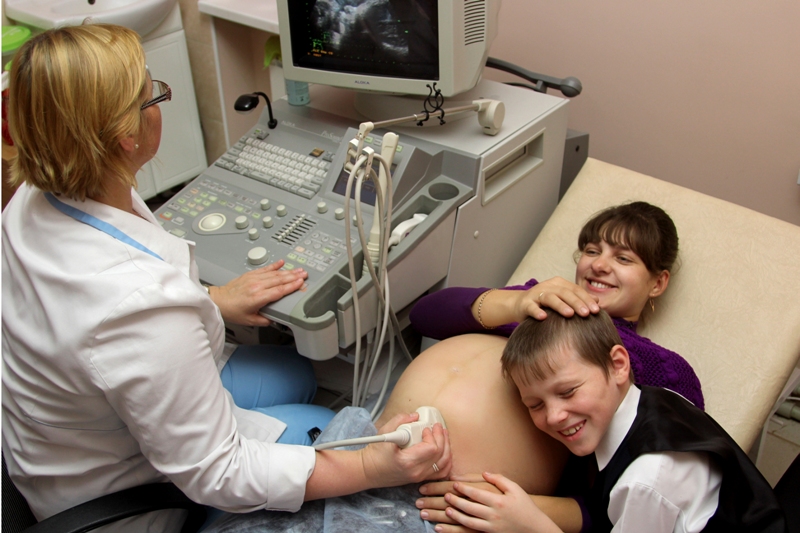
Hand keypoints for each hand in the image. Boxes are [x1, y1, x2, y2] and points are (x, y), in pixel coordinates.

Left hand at [208, 260, 307, 325]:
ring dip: (287, 271)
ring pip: (274, 273)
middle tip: (304, 274)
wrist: (218, 300)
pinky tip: (281, 262)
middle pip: (279, 279)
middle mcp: (257, 286)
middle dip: (294, 276)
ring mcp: (253, 279)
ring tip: (298, 269)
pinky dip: (274, 265)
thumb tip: (276, 319)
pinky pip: (265, 268)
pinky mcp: (250, 274)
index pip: (279, 290)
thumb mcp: (250, 320)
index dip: (291, 286)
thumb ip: (265, 320)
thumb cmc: (232, 310)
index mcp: (258, 298)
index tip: (301, 283)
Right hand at [360, 412, 451, 488]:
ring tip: (443, 436)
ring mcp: (420, 477)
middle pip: (441, 455)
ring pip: (444, 464)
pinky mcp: (421, 478)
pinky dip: (446, 461)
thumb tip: (415, 416)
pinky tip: (444, 450)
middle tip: (437, 427)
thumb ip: (400, 420)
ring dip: (447, 448)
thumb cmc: (375, 453)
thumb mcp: (385, 432)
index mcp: (408, 462)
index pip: (432, 448)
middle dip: (442, 438)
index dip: (432, 435)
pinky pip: (441, 472)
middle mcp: (416, 472)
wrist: (369, 471)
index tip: (425, 428)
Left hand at [441, 472, 561, 532]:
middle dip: (453, 501)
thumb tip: (484, 472)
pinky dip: (455, 531)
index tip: (452, 484)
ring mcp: (491, 527)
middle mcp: (493, 515)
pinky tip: (445, 528)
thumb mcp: (515, 489)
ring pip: (467, 522)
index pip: (476, 493)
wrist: (535, 528)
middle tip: (443, 496)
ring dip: (452, 516)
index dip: (463, 488)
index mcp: (498, 501)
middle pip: (468, 507)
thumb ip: (499, 479)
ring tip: (443, 511)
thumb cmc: (525, 506)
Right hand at [515, 277, 598, 320]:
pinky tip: (543, 317)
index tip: (596, 311)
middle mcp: (548, 286)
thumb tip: (597, 302)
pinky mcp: (525, 304)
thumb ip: (578, 299)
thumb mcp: (562, 300)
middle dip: (577, 303)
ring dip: (560, 305)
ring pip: (549, 297)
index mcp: (559, 284)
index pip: (575, 289)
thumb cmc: (544, 305)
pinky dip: (537, 311)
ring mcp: (535, 294)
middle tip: (587, 314)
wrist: (519, 305)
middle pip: (564, 292)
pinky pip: (531, 307)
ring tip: (570, 314)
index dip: (586, 299)